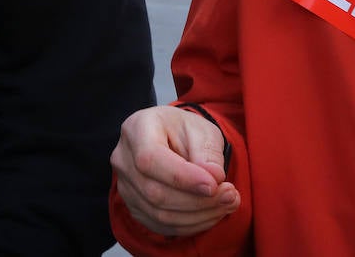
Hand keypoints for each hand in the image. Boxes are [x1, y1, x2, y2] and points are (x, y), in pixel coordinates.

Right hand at [111, 105, 240, 236]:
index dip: (182, 177)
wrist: (170, 138)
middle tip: (231, 196)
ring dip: (198, 216)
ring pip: (158, 214)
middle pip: (155, 192)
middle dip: (197, 201)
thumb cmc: (184, 130)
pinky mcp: (133, 206)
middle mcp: (123, 158)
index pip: (151, 159)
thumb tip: (213, 179)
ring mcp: (124, 185)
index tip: (214, 185)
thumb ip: (207, 153)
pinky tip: (211, 213)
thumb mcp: (201, 130)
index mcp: (137, 128)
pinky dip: (190, 225)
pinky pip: (160, 225)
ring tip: (227, 204)